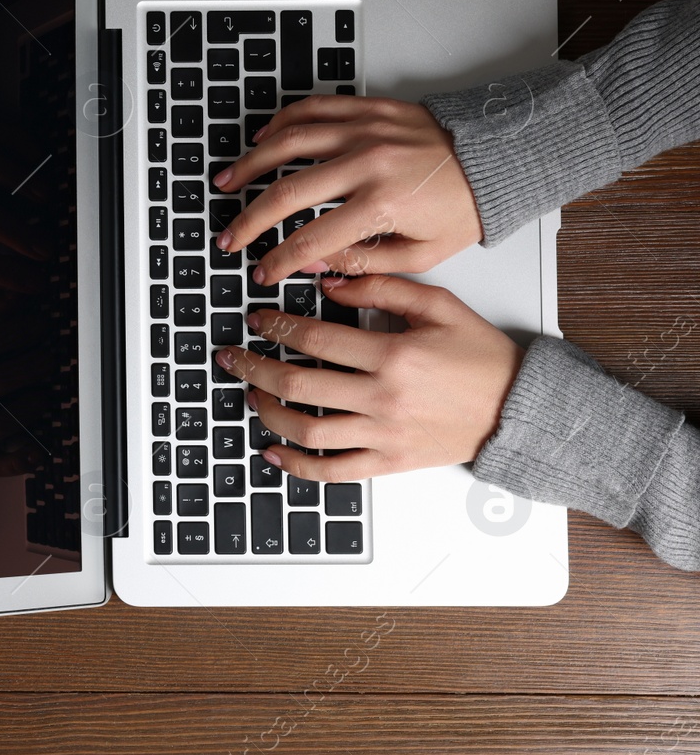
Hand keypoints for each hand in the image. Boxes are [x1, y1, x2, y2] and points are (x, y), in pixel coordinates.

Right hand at [213, 96, 481, 284]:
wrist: (498, 157)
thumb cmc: (464, 206)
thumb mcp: (422, 254)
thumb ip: (363, 264)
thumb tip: (313, 267)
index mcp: (383, 204)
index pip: (312, 239)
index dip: (278, 260)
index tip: (262, 271)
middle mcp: (369, 162)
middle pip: (288, 192)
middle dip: (249, 220)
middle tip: (229, 235)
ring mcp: (366, 130)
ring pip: (289, 142)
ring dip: (251, 165)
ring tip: (228, 182)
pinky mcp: (369, 108)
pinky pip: (313, 108)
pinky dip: (280, 122)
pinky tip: (262, 138)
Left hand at [214, 275, 523, 481]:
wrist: (521, 408)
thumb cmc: (482, 358)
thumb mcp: (439, 305)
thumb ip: (382, 287)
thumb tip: (329, 281)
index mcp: (394, 354)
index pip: (315, 339)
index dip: (277, 328)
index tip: (257, 321)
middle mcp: (384, 397)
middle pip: (299, 384)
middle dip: (255, 368)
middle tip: (233, 356)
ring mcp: (384, 435)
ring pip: (307, 430)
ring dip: (268, 412)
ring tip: (250, 395)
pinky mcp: (389, 463)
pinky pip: (332, 472)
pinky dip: (295, 466)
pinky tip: (271, 451)